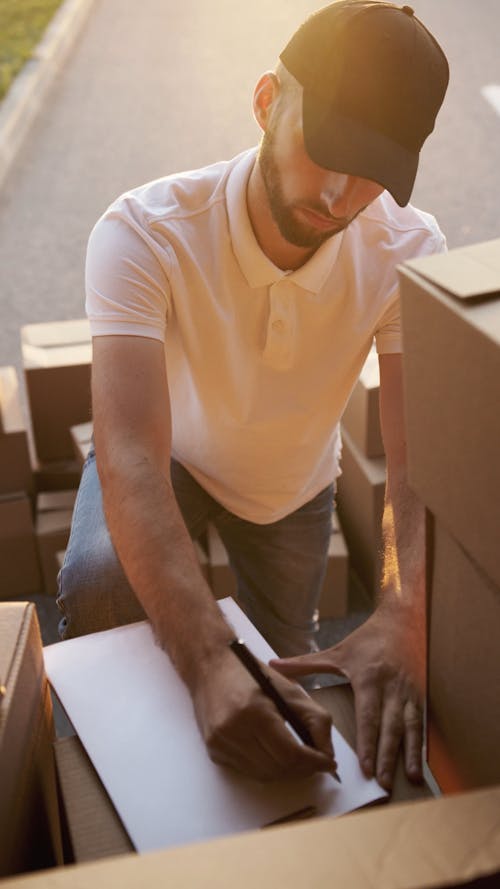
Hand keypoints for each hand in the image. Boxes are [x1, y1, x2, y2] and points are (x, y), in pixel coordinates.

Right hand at [191, 647, 336, 780]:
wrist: (209, 666)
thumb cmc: (251, 673)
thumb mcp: (289, 689)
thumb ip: (315, 720)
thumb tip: (327, 754)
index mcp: (255, 711)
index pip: (290, 754)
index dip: (314, 763)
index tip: (329, 763)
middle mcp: (234, 731)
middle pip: (278, 769)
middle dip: (303, 769)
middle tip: (317, 762)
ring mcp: (221, 744)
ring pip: (263, 775)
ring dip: (285, 772)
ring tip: (298, 760)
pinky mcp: (214, 751)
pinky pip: (247, 771)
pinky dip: (266, 768)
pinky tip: (273, 754)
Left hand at [270, 608, 423, 790]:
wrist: (401, 621)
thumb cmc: (367, 639)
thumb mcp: (337, 650)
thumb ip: (305, 663)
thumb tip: (275, 666)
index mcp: (369, 678)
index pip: (368, 716)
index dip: (368, 742)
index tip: (366, 766)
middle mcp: (391, 688)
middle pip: (390, 727)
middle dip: (388, 756)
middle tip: (383, 782)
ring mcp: (409, 692)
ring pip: (411, 727)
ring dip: (410, 753)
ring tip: (411, 778)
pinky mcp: (420, 694)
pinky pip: (422, 722)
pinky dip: (421, 743)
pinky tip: (421, 763)